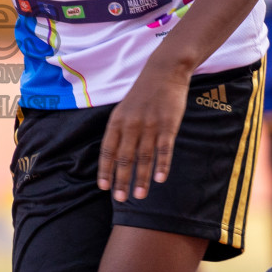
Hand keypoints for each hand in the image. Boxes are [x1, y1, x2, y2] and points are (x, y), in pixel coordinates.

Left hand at [98, 66, 190, 201]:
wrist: (164, 72)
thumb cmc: (142, 94)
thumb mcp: (124, 110)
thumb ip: (119, 132)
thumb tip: (113, 157)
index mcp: (117, 121)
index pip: (107, 150)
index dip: (105, 170)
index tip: (103, 187)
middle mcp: (131, 125)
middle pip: (124, 158)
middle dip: (121, 180)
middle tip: (120, 199)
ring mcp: (150, 125)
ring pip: (143, 157)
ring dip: (141, 178)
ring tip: (139, 196)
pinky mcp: (168, 124)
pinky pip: (164, 149)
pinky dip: (162, 165)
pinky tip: (159, 179)